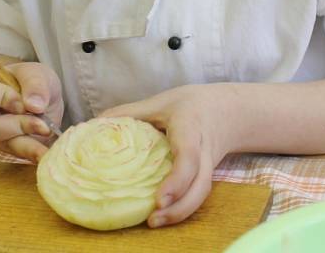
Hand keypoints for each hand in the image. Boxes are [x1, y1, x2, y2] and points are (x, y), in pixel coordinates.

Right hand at [0, 59, 63, 161]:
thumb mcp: (36, 73)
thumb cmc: (28, 80)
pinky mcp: (9, 147)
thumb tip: (35, 106)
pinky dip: (35, 154)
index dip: (5, 98)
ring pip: (7, 144)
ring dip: (29, 148)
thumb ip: (35, 84)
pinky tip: (49, 155)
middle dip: (21, 126)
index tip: (25, 102)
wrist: (35, 95)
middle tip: (44, 126)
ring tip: (47, 151)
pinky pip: (20, 154)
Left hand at [99, 84, 235, 227]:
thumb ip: (130, 112)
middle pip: (201, 185)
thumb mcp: (160, 101)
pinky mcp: (206, 174)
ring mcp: (208, 165)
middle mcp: (203, 151)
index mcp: (190, 129)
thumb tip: (96, 123)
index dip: (176, 181)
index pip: (188, 157)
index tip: (158, 199)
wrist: (228, 109)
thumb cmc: (190, 104)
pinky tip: (164, 214)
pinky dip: (183, 207)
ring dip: (181, 213)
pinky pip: (198, 194)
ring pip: (202, 194)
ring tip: (154, 222)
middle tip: (153, 219)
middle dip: (180, 207)